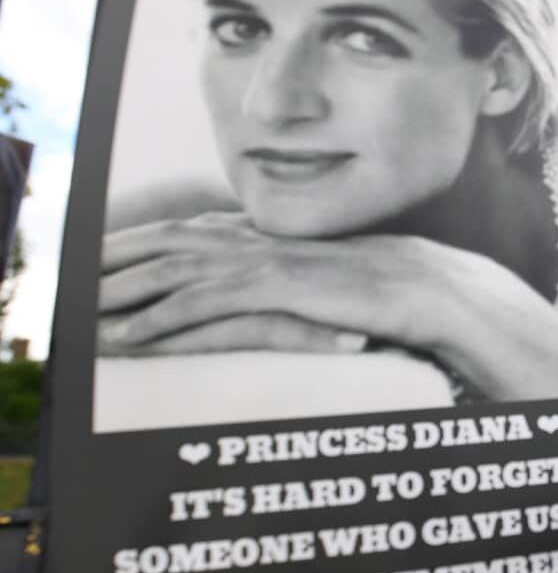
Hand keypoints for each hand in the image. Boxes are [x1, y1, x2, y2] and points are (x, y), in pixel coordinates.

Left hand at [98, 212, 557, 399]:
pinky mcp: (283, 291)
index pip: (221, 235)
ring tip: (90, 311)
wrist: (453, 297)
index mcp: (301, 245)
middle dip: (135, 256)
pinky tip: (128, 336)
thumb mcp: (369, 294)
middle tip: (90, 267)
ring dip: (133, 290)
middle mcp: (283, 247)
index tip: (135, 250)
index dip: (174, 242)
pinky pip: (207, 303)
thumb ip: (339, 295)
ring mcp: (281, 265)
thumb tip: (338, 314)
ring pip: (184, 272)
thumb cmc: (420, 304)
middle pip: (189, 242)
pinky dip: (162, 319)